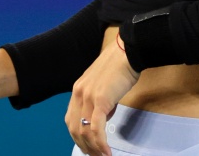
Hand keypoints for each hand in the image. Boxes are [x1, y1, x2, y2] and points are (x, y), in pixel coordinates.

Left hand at [65, 37, 140, 155]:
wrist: (127, 53)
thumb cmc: (119, 67)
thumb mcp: (104, 86)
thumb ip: (100, 101)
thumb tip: (104, 117)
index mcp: (78, 90)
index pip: (71, 120)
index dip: (78, 137)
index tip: (87, 148)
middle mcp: (78, 94)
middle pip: (74, 129)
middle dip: (84, 147)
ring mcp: (88, 97)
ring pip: (84, 131)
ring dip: (93, 148)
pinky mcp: (100, 100)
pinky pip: (96, 128)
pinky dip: (100, 143)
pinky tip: (107, 152)